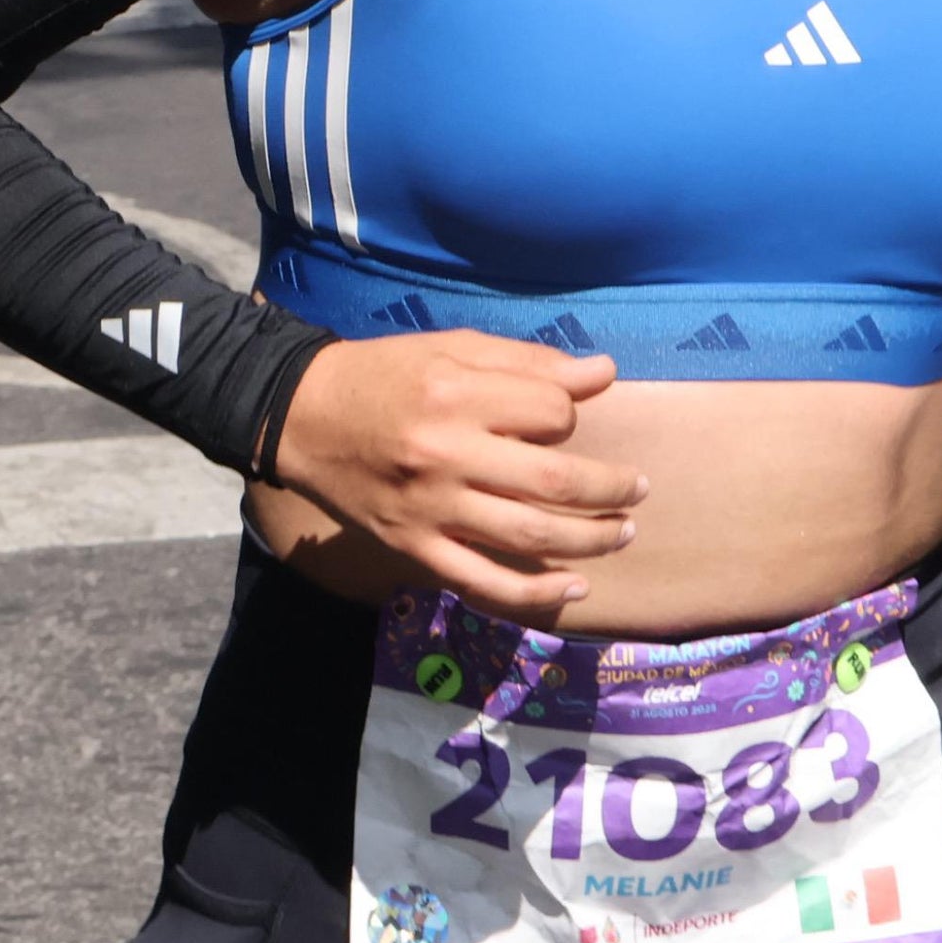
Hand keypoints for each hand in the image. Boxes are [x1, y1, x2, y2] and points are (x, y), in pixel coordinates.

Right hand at [271, 333, 650, 619]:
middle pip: (554, 480)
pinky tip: (576, 586)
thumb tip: (603, 373)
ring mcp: (431, 510)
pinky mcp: (415, 549)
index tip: (564, 417)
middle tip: (639, 489)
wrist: (302, 418)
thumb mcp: (450, 349)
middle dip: (611, 488)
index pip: (550, 413)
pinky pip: (485, 582)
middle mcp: (447, 455)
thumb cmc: (383, 375)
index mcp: (457, 395)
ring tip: (623, 530)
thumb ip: (527, 362)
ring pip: (530, 536)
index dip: (569, 414)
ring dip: (591, 538)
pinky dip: (537, 593)